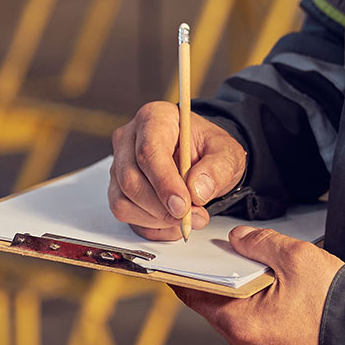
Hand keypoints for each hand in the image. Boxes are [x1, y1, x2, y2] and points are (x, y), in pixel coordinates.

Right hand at [109, 101, 246, 240]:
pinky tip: (173, 221)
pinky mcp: (117, 189)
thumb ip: (217, 168)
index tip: (183, 206)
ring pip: (123, 201)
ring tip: (187, 217)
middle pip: (130, 180)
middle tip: (192, 217)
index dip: (164, 183)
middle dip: (161, 207)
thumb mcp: (227, 153)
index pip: (148, 152)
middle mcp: (129, 140)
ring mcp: (119, 166)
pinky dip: (151, 226)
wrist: (201, 159)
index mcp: (154, 119)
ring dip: (157, 219)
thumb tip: (196, 191)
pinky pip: (126, 215)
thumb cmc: (208, 150)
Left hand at [175, 226, 343, 344]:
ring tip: (247, 261)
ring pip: (235, 311)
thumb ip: (258, 242)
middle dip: (215, 275)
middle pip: (214, 302)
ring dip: (237, 287)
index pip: (194, 294)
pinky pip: (253, 321)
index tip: (176, 255)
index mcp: (238, 323)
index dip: (184, 272)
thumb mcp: (294, 257)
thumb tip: (237, 238)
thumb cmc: (334, 300)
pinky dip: (254, 300)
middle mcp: (242, 343)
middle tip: (216, 248)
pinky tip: (267, 281)